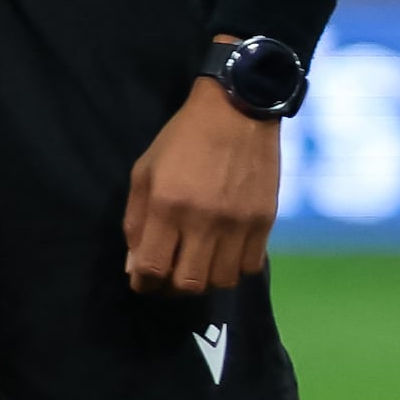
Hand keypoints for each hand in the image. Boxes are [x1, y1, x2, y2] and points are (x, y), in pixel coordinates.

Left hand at [122, 78, 279, 298]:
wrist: (237, 112)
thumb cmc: (182, 140)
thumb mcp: (144, 172)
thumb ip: (136, 221)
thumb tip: (134, 266)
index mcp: (168, 206)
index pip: (153, 268)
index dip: (143, 283)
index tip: (142, 281)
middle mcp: (204, 220)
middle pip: (188, 283)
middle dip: (171, 287)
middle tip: (167, 276)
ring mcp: (239, 223)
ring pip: (221, 281)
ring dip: (204, 280)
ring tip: (196, 264)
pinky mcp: (265, 222)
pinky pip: (249, 267)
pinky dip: (233, 269)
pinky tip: (222, 254)